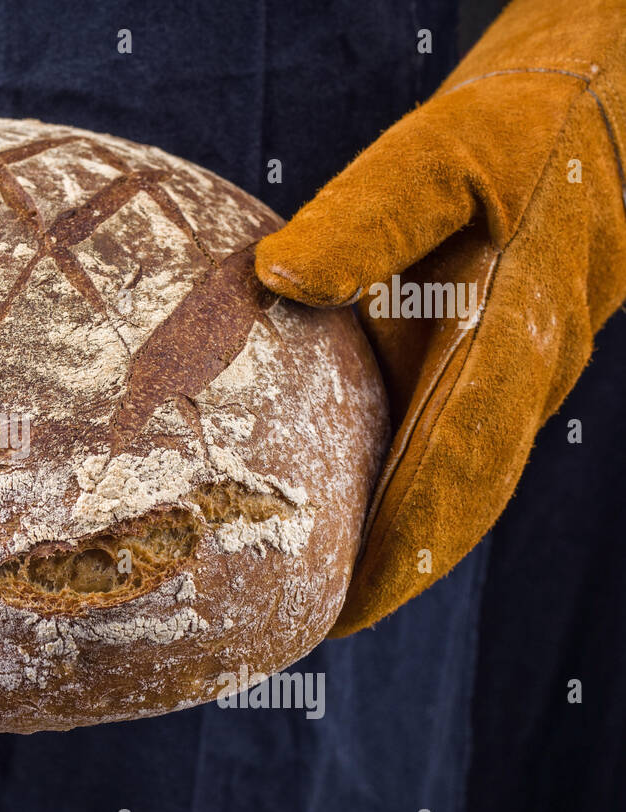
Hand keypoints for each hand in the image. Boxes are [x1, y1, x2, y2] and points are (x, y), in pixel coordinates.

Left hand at [255, 0, 625, 635]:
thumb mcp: (434, 155)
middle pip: (466, 496)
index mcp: (514, 325)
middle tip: (320, 628)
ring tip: (329, 606)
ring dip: (407, 550)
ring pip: (468, 487)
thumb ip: (366, 216)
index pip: (461, 453)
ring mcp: (520, 381)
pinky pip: (460, 455)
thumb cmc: (503, 141)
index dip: (407, 533)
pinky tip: (359, 530)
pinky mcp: (499, 375)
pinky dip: (414, 503)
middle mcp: (525, 372)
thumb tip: (278, 279)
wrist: (583, 132)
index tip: (351, 598)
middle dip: (400, 569)